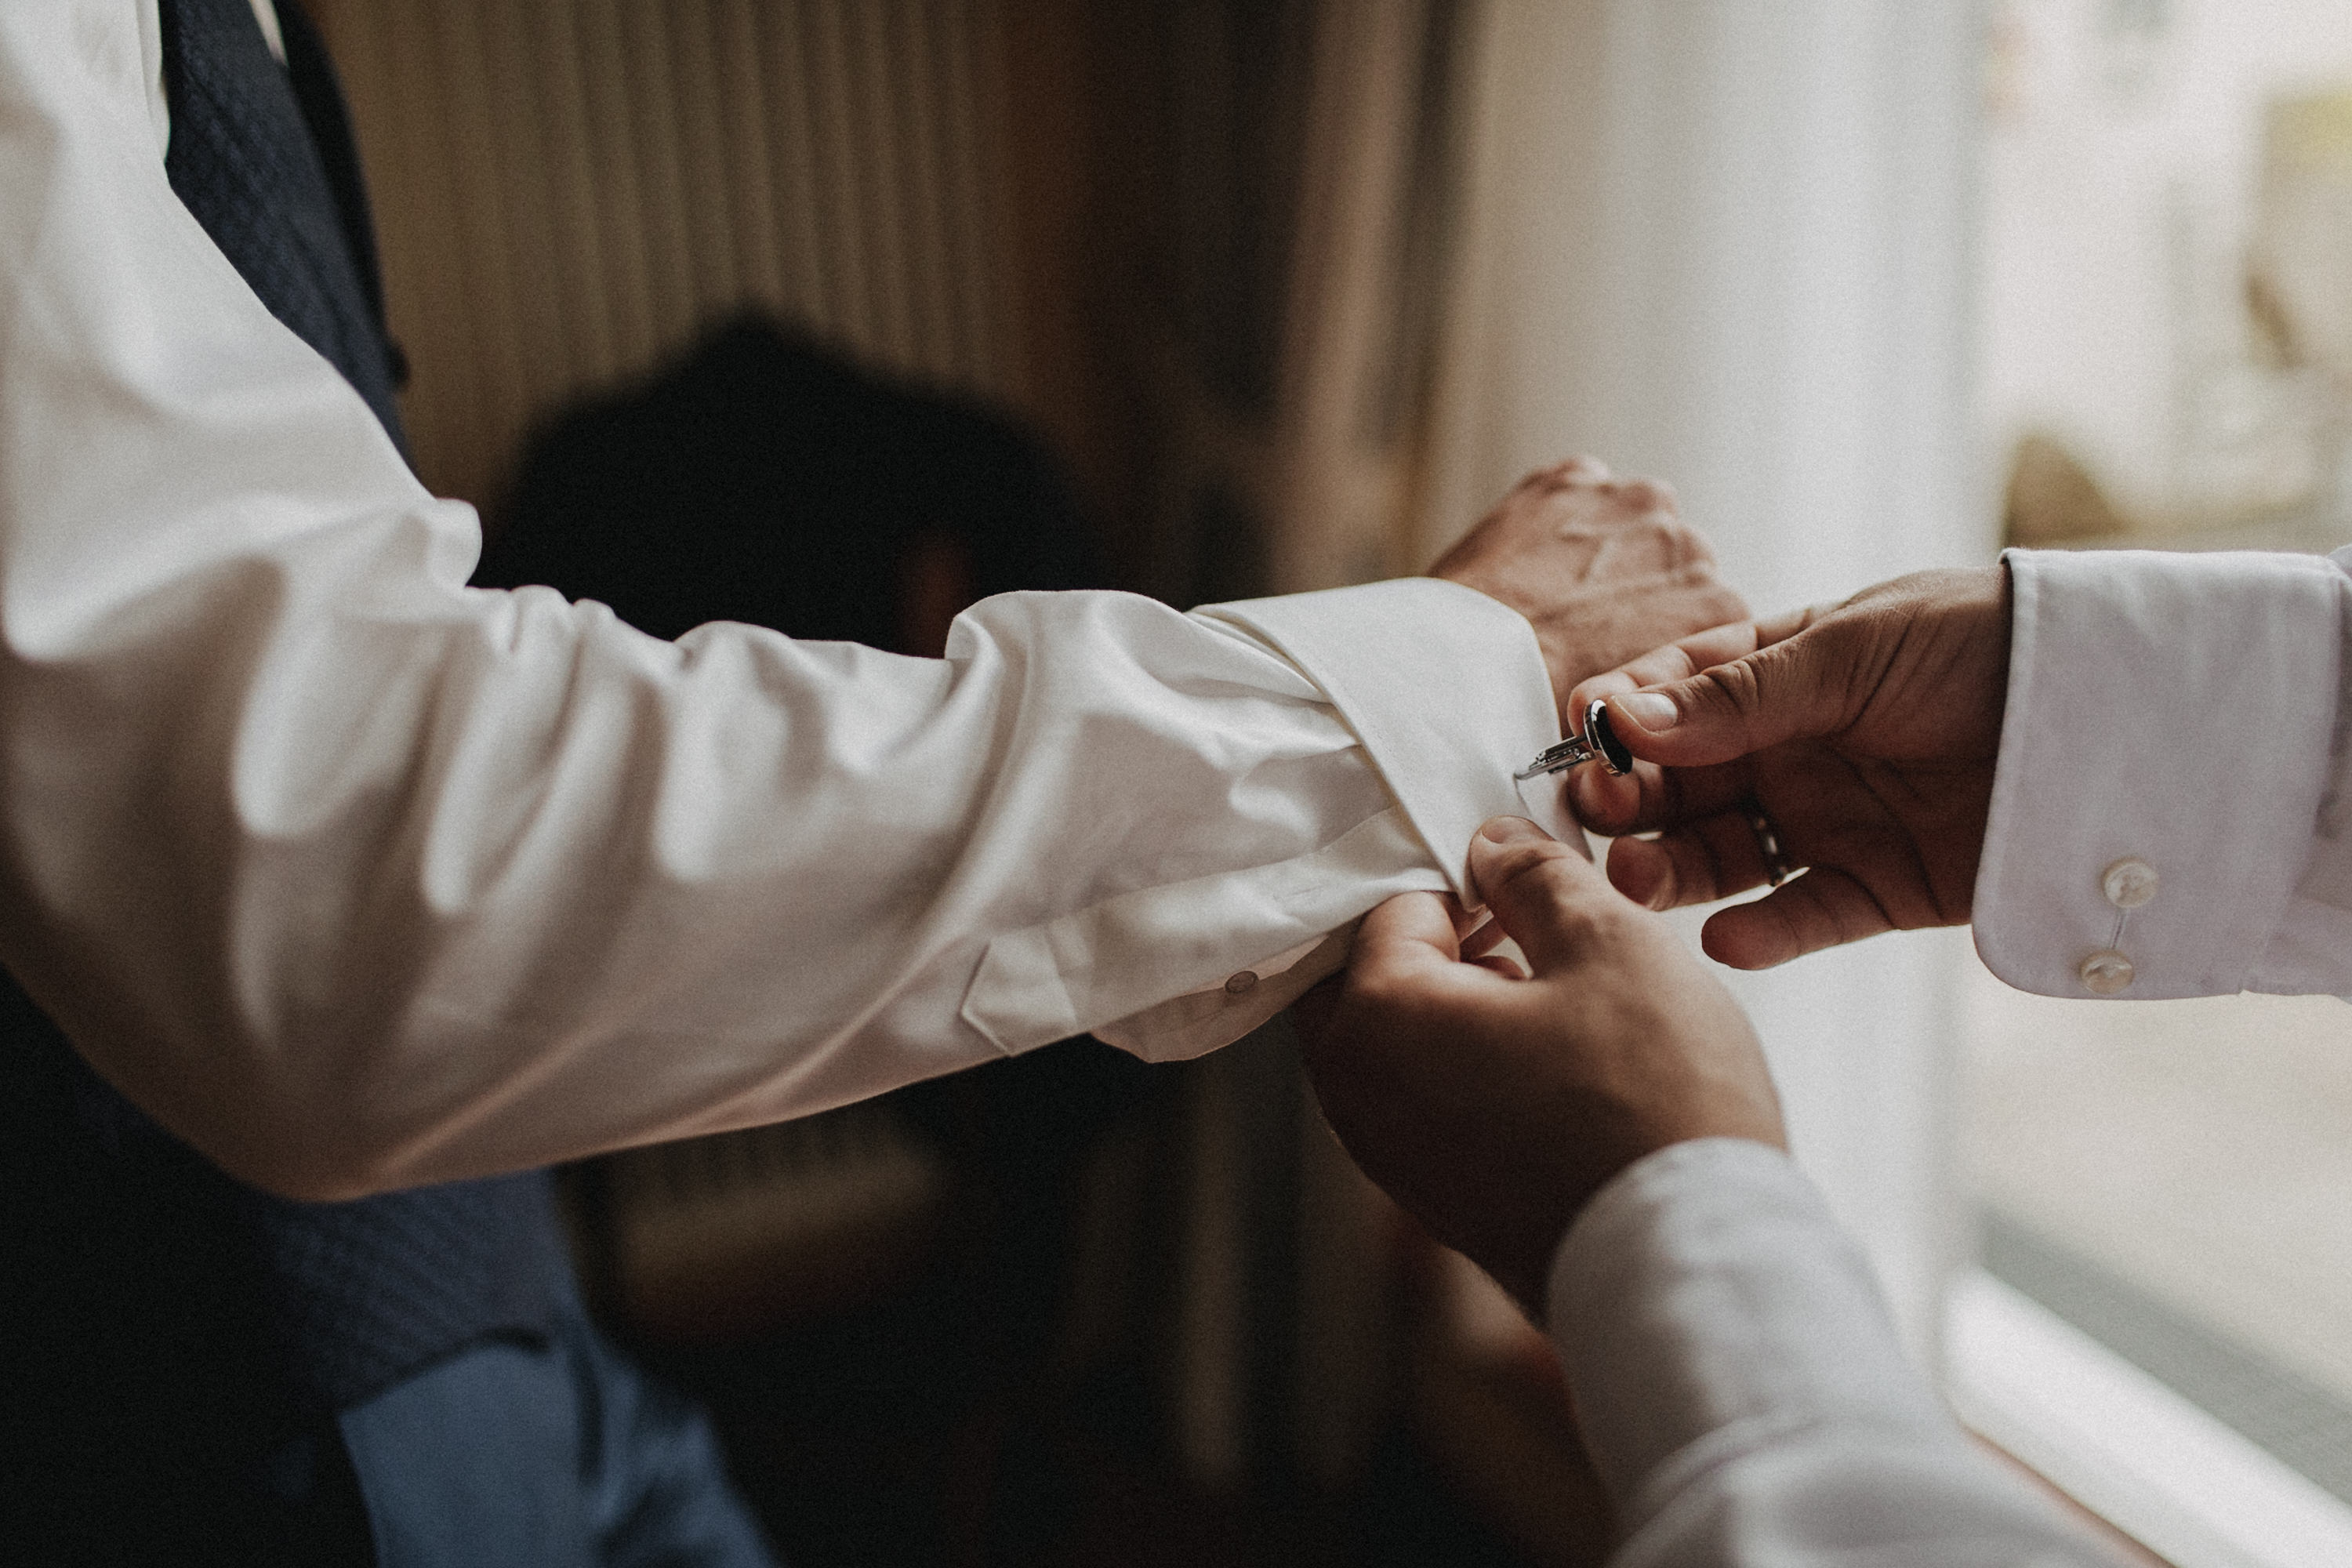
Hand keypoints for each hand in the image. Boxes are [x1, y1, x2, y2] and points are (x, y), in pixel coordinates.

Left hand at [1294, 817, 1782, 1315]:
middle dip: (1438, 938)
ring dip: (1459, 999)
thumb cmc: (1654, 1103)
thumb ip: (1536, 877)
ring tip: (1555, 990)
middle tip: (1527, 924)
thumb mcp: (1608, 944)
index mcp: (1376, 1017)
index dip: (1464, 878)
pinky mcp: (1432, 1196)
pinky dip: (1470, 1062)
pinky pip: (1425, 1098)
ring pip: (1398, 1039)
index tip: (1523, 877)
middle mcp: (1357, 1092)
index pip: (1393, 904)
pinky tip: (1554, 1057)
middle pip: (1370, 974)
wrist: (1687, 1262)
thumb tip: (1495, 845)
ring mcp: (1389, 1154)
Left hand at [1433, 459, 1747, 730]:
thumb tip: (1649, 701)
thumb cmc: (1540, 714)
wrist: (1465, 669)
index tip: (1621, 652)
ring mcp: (1634, 504)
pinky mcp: (1576, 478)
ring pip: (1629, 521)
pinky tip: (1526, 557)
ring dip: (1601, 545)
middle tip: (1580, 625)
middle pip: (1672, 564)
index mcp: (1721, 611)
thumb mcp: (1633, 722)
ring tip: (1549, 591)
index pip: (1706, 616)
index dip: (1660, 635)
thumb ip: (1665, 690)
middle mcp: (1692, 548)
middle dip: (1636, 587)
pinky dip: (1557, 514)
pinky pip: (1578, 489)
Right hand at [1564, 566, 2009, 968]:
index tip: (1587, 739)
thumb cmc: (1982, 646)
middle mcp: (1789, 751)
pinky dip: (1764, 935)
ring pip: (1723, 858)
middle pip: (1681, 785)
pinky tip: (1730, 938)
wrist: (2120, 712)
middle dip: (1631, 803)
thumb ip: (1741, 696)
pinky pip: (1804, 917)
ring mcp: (1829, 821)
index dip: (1624, 719)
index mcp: (1780, 672)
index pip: (1672, 698)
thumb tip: (1622, 719)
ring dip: (1673, 870)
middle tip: (1603, 819)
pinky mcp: (1878, 889)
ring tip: (1640, 880)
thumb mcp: (1856, 651)